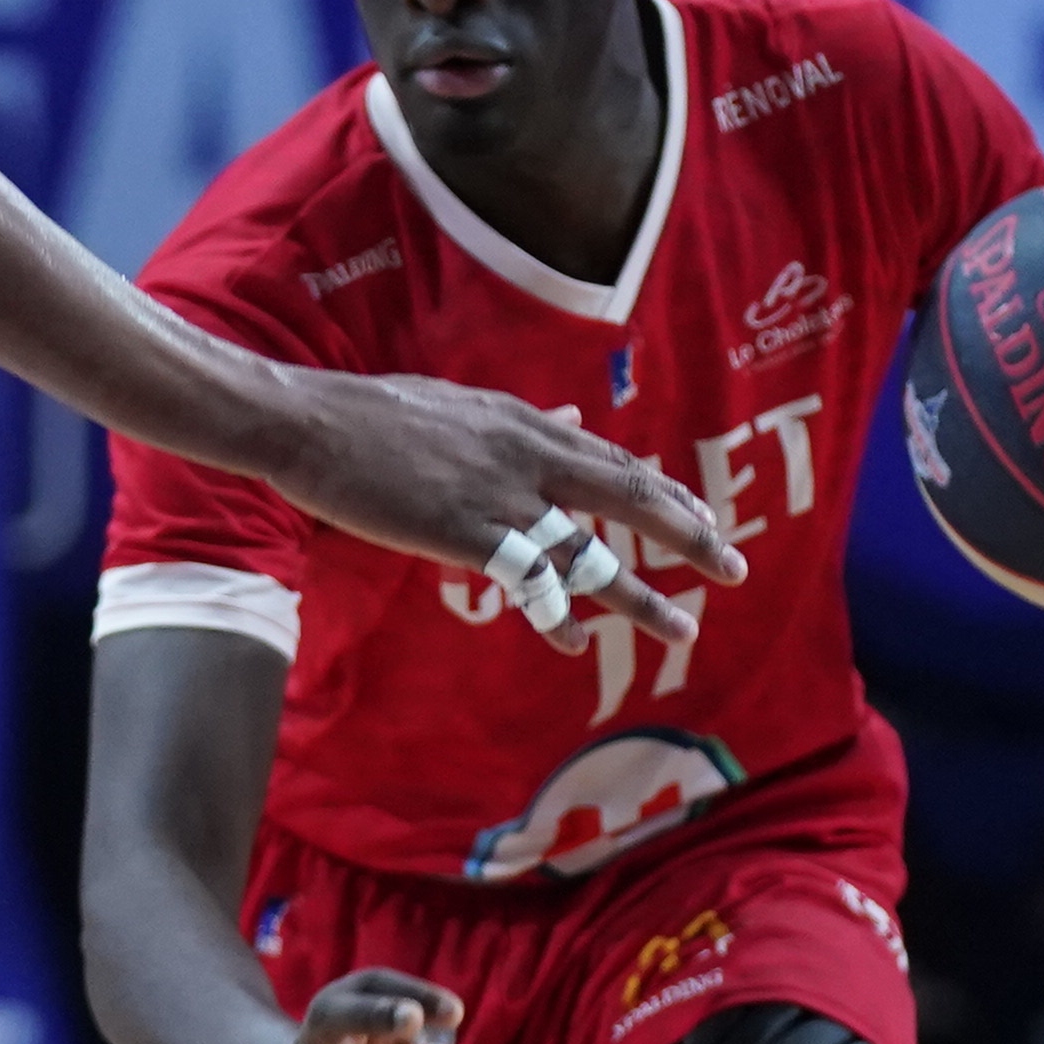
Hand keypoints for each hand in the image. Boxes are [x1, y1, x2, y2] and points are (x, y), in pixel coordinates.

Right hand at [255, 368, 743, 645]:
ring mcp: (497, 495)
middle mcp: (525, 454)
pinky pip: (526, 579)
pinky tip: (576, 639)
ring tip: (682, 628)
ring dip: (639, 594)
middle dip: (688, 534)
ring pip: (588, 548)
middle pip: (626, 498)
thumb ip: (522, 418)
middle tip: (735, 566)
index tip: (704, 517)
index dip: (665, 493)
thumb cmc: (373, 415)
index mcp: (525, 422)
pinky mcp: (461, 532)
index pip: (613, 460)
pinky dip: (556, 612)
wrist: (309, 422)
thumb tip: (573, 417)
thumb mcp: (460, 404)